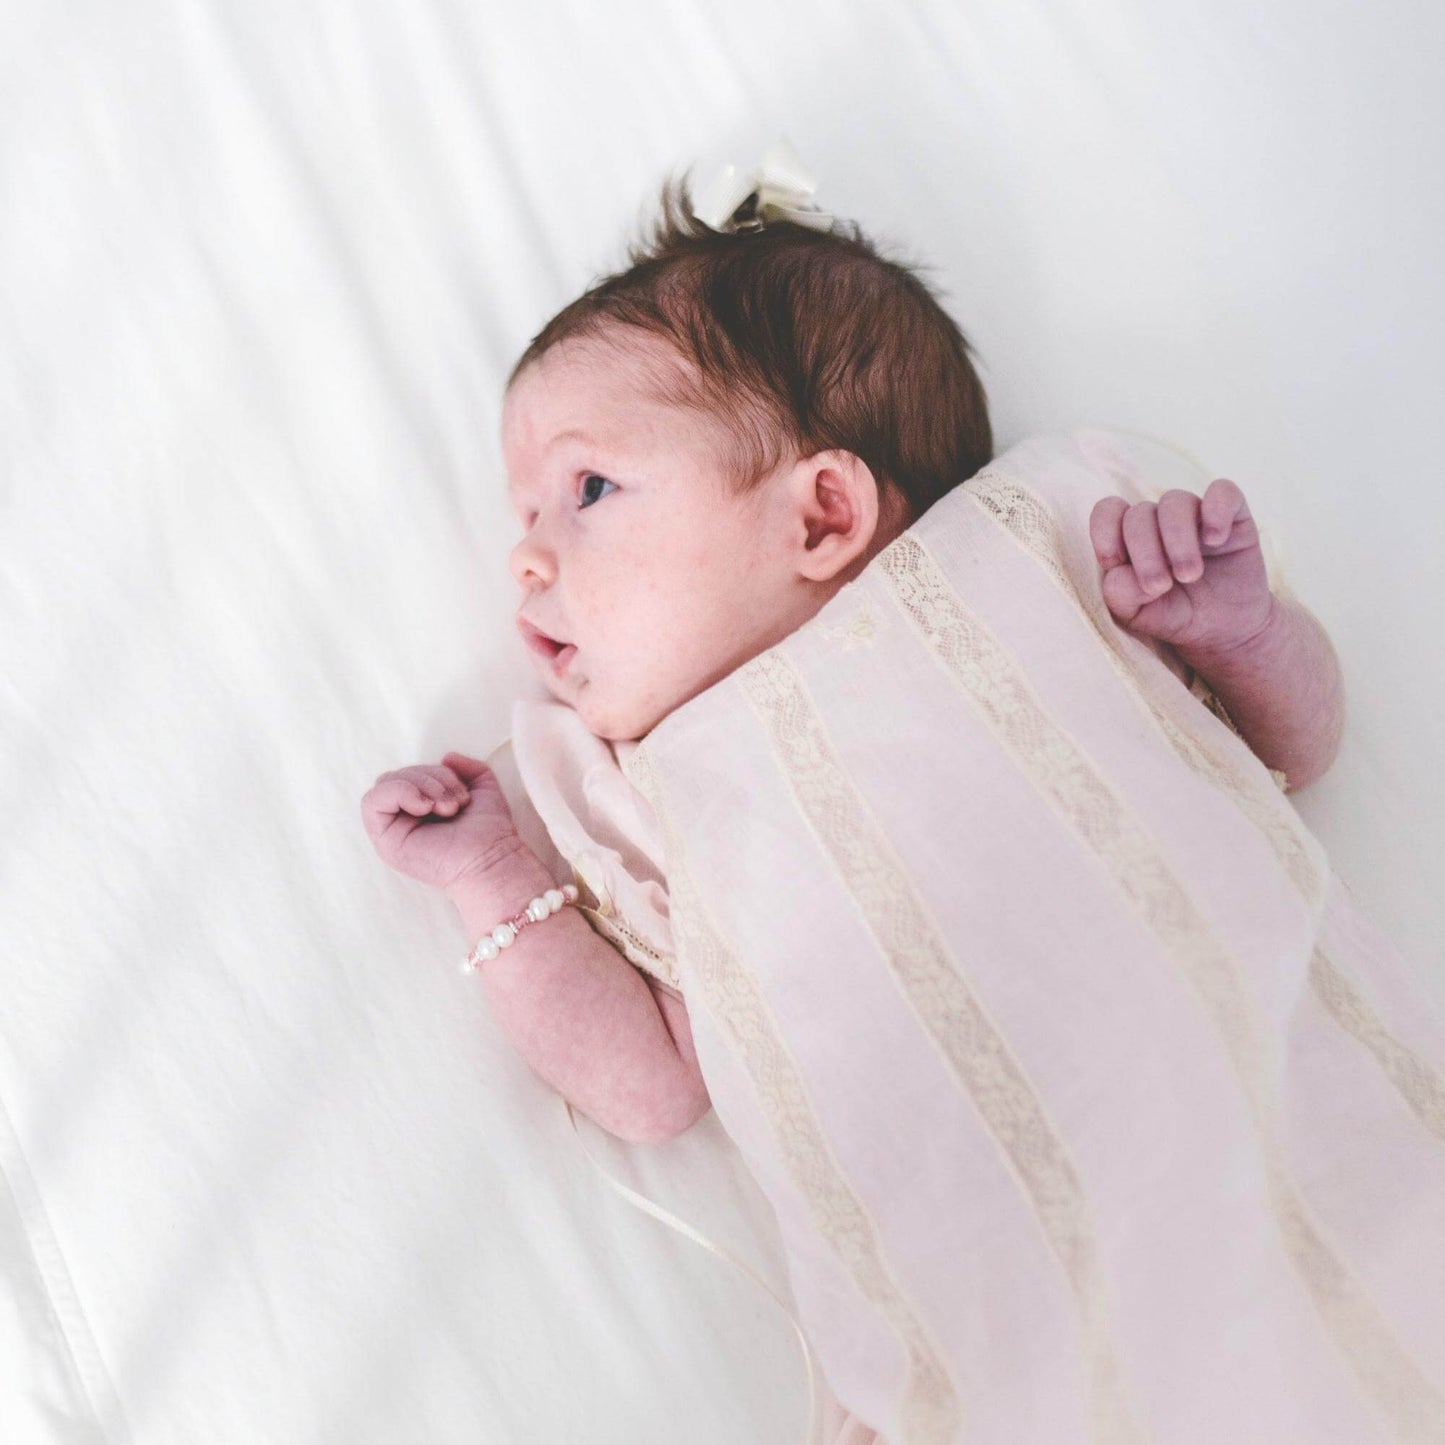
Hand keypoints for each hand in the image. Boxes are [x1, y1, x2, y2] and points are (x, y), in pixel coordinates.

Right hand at [361, 751, 523, 893]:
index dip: (435, 772)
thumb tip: (446, 756)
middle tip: (455, 804)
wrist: (491, 859)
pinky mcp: (384, 840)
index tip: (463, 795)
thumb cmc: (489, 830)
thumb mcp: (482, 787)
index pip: (410, 773)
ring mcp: (392, 830)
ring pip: (385, 782)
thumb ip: (467, 767)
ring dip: (421, 784)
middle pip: (398, 774)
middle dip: (431, 778)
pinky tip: (425, 807)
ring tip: (446, 807)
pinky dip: (400, 792)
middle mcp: (402, 819)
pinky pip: (371, 801)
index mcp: (419, 807)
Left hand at [1088, 479, 1275, 658]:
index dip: (1105, 531)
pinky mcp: (1232, 515)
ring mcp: (1195, 515)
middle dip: (1145, 551)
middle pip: (1140, 513)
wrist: (1225, 632)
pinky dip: (1216, 511)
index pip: (1108, 512)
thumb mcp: (1139, 616)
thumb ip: (1120, 594)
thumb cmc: (1174, 618)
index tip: (1114, 562)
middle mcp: (1158, 521)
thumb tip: (1123, 571)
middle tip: (1161, 586)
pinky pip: (1222, 491)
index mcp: (1128, 539)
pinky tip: (1216, 540)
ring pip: (1175, 501)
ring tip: (1189, 575)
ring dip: (1177, 538)